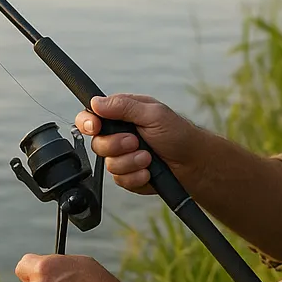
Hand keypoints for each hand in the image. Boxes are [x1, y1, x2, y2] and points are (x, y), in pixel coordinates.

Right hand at [74, 93, 199, 194]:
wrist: (193, 164)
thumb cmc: (178, 134)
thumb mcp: (153, 114)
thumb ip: (123, 107)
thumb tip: (96, 102)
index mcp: (122, 115)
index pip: (92, 115)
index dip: (87, 122)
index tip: (94, 127)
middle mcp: (119, 135)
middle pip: (97, 143)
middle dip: (117, 145)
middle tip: (135, 142)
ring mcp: (122, 157)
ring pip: (108, 164)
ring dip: (131, 162)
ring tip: (148, 157)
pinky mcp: (128, 175)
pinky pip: (120, 180)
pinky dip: (136, 176)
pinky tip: (149, 171)